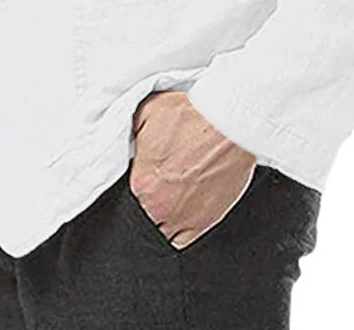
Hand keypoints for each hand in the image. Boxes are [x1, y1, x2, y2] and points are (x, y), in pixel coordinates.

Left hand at [129, 90, 255, 248]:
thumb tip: (125, 143)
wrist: (227, 123)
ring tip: (167, 201)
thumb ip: (130, 133)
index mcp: (142, 184)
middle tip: (154, 188)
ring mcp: (184, 218)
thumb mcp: (146, 113)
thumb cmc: (192, 117)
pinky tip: (179, 215)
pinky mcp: (205, 221)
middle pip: (142, 219)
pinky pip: (183, 240)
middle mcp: (160, 207)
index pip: (125, 198)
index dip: (132, 187)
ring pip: (161, 234)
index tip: (140, 178)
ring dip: (160, 221)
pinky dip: (179, 231)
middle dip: (145, 205)